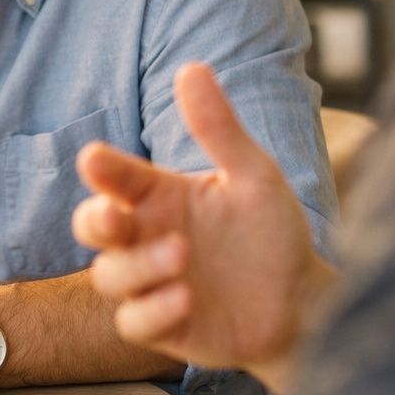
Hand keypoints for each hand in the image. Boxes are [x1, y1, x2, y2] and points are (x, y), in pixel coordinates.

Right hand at [70, 63, 335, 392]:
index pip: (115, 178)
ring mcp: (150, 284)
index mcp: (158, 197)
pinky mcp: (162, 327)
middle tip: (113, 214)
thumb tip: (191, 67)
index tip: (95, 159)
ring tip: (182, 255)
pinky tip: (186, 298)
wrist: (301, 302)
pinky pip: (135, 322)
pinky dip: (153, 310)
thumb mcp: (253, 176)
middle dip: (94, 220)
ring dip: (138, 265)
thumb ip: (219, 129)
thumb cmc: (270, 233)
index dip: (101, 168)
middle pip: (93, 227)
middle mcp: (145, 238)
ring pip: (110, 276)